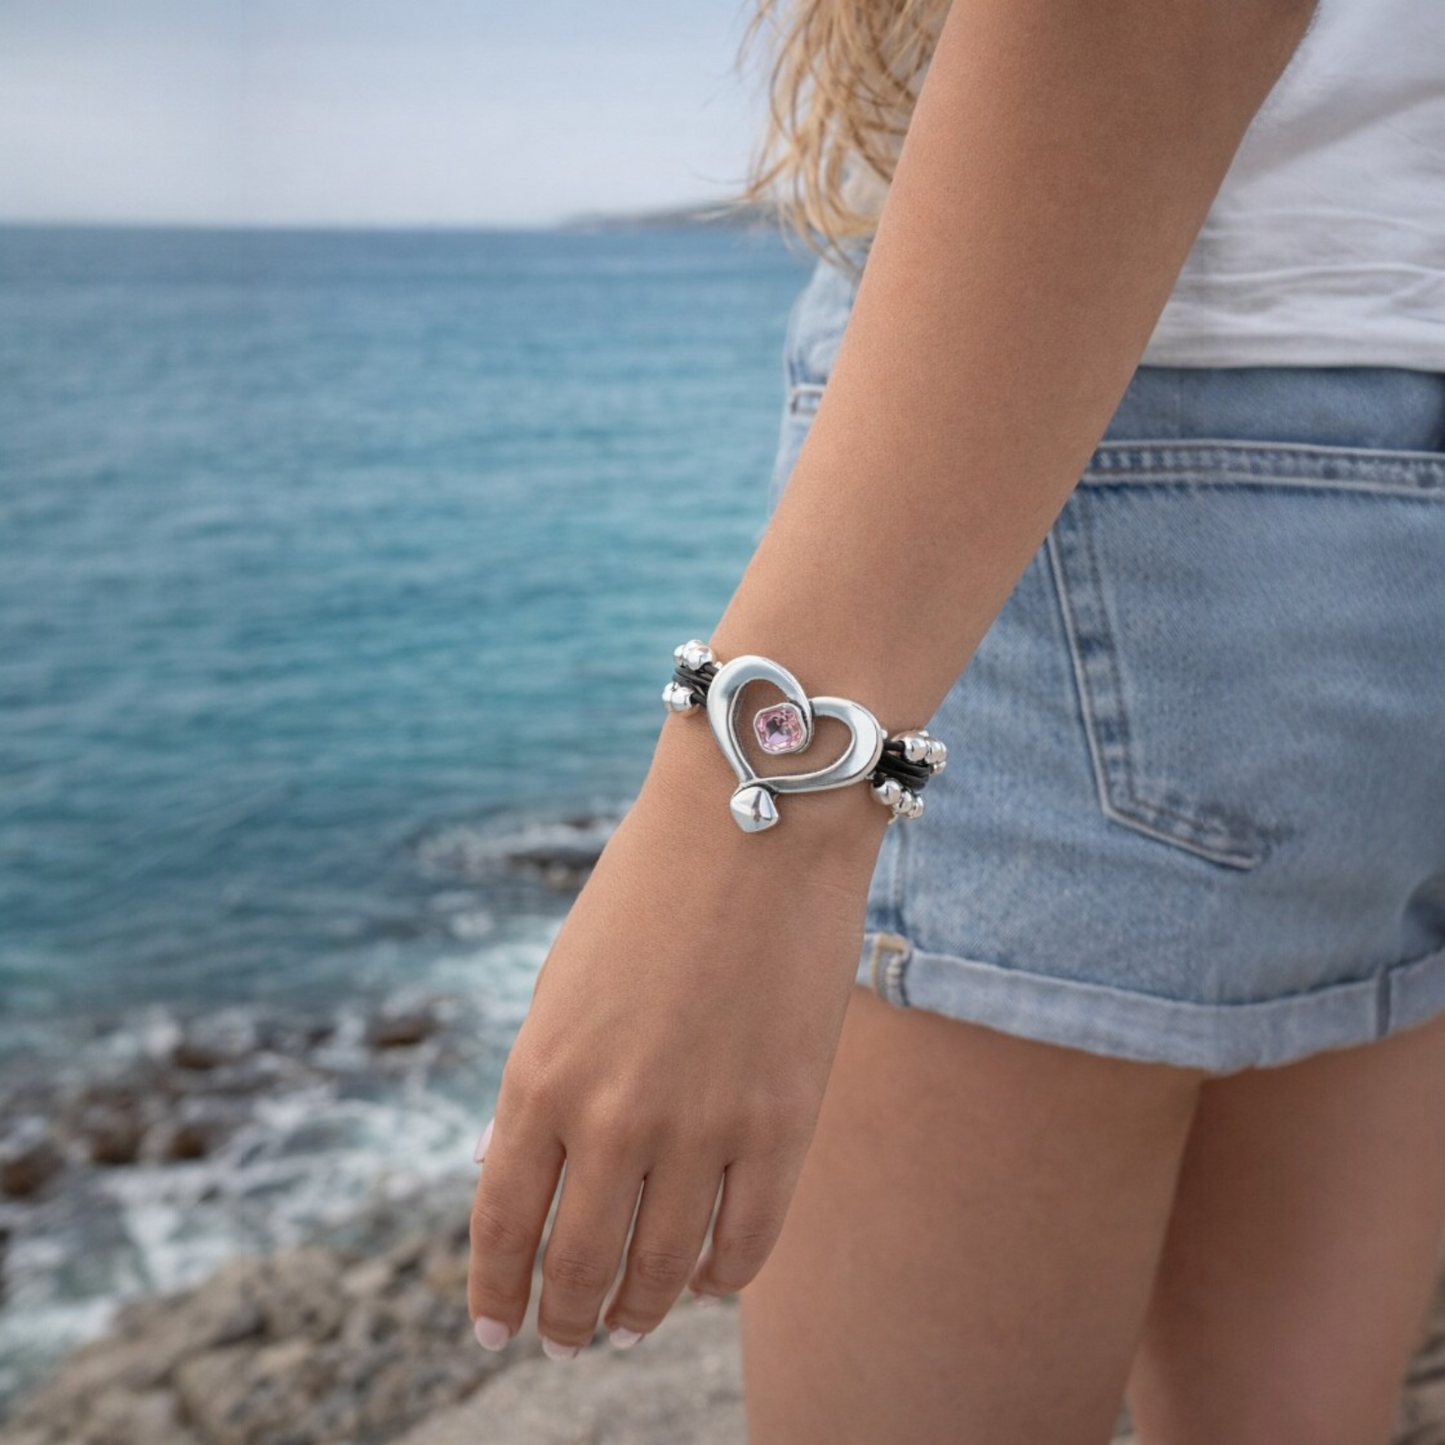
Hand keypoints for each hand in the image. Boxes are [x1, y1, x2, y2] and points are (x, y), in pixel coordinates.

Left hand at [466, 722, 885, 1355]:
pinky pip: (747, 1242)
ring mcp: (702, 1126)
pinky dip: (720, 1279)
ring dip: (641, 1313)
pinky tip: (706, 1282)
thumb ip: (539, 1085)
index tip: (497, 1330)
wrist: (755, 824)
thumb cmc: (648, 893)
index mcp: (541, 1075)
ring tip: (631, 1324)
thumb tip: (504, 1172)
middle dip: (566, 1319)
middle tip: (569, 1339)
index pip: (503, 1226)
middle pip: (580, 1267)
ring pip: (663, 1272)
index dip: (496, 1295)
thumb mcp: (563, 984)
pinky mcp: (783, 1122)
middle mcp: (612, 1117)